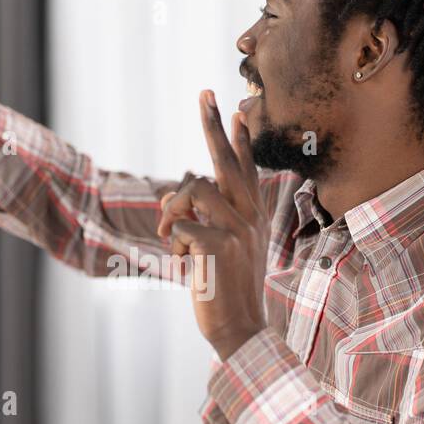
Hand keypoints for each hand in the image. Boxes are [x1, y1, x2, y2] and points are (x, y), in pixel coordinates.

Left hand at [157, 91, 267, 360]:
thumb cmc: (227, 290)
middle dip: (213, 124)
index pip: (246, 169)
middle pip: (225, 161)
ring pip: (193, 190)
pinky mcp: (219, 246)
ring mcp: (237, 230)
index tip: (237, 109)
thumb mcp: (224, 250)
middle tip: (205, 92)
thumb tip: (176, 193)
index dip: (240, 139)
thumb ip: (210, 221)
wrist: (240, 330)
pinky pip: (181, 224)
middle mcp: (250, 217)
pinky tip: (182, 262)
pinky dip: (173, 242)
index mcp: (253, 217)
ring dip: (171, 214)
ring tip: (172, 241)